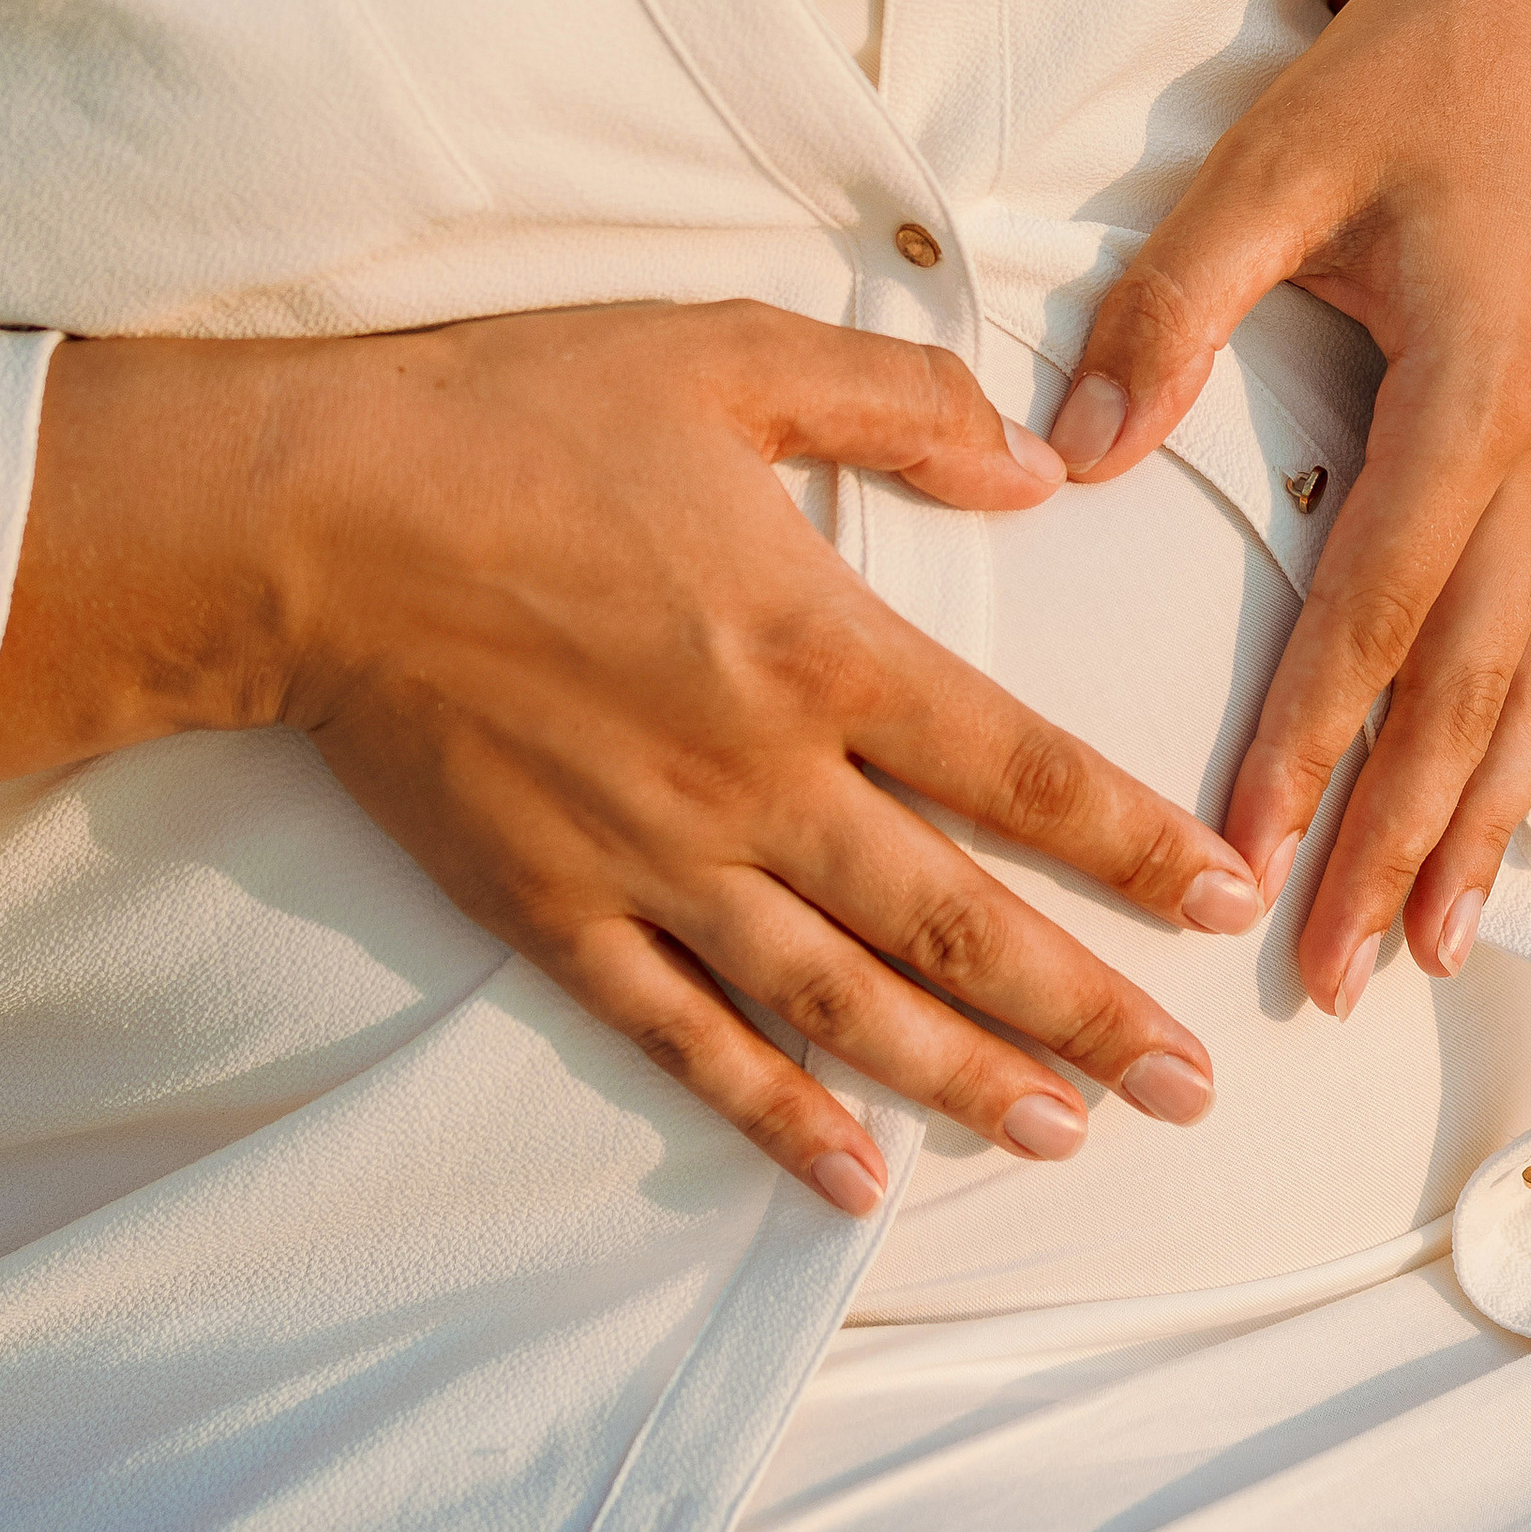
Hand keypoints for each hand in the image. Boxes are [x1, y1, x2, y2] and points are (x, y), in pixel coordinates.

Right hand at [0, 302, 1262, 1208]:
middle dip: (1088, 1011)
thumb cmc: (522, 417)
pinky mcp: (555, 911)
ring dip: (963, 1077)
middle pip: (954, 922)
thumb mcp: (731, 353)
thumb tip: (1043, 465)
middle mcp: (755, 781)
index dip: (1134, 844)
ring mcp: (653, 862)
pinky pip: (683, 1039)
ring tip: (1068, 1134)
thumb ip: (903, 406)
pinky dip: (772, 1117)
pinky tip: (852, 1177)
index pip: (1020, 771)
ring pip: (840, 1003)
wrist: (309, 519)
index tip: (1221, 898)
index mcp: (817, 648)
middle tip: (1192, 1087)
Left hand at [1049, 0, 1530, 1014]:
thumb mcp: (1270, 164)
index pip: (1383, 599)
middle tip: (1345, 974)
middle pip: (1473, 682)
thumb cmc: (1390, 81)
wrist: (1527, 6)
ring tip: (1444, 949)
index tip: (1253, 852)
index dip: (1317, 734)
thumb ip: (1173, 304)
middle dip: (1406, 837)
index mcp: (1471, 384)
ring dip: (1489, 822)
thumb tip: (1075, 450)